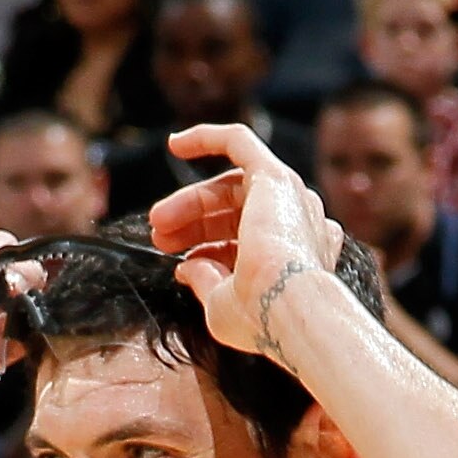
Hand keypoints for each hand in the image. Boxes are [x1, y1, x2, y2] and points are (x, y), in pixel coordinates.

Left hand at [146, 124, 343, 363]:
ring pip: (232, 186)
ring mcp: (291, 199)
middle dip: (193, 224)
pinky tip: (175, 144)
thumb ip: (206, 282)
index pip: (247, 243)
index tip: (179, 264)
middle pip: (236, 213)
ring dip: (191, 201)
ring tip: (157, 220)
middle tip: (158, 237)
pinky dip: (207, 139)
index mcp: (296, 257)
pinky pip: (239, 142)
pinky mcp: (275, 177)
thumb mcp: (223, 307)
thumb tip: (185, 269)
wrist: (288, 307)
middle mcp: (300, 224)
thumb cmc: (261, 317)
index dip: (208, 249)